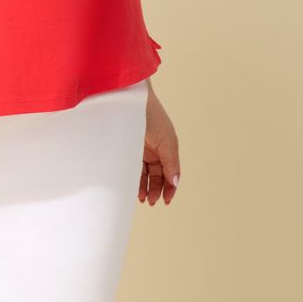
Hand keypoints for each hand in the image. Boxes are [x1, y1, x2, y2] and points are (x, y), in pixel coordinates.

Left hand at [140, 85, 180, 206]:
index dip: (170, 187)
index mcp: (168, 146)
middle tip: (152, 202)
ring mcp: (141, 149)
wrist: (129, 99)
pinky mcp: (127, 148)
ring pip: (145, 174)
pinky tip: (133, 189)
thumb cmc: (151, 116)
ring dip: (145, 187)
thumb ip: (171, 163)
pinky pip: (132, 168)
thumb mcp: (166, 141)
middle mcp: (155, 149)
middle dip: (156, 190)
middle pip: (158, 175)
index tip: (166, 201)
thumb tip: (175, 183)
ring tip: (143, 199)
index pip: (171, 172)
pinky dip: (134, 179)